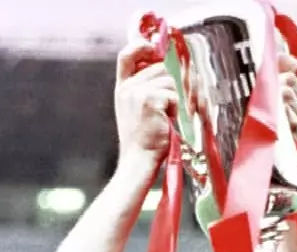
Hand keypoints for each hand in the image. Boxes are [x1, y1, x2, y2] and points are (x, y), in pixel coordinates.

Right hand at [114, 40, 178, 167]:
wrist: (138, 159)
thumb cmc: (142, 139)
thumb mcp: (135, 108)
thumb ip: (142, 87)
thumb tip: (159, 65)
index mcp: (122, 88)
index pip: (126, 55)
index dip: (141, 46)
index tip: (153, 49)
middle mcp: (126, 87)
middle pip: (158, 68)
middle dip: (166, 86)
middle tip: (161, 109)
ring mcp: (136, 92)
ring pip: (168, 80)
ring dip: (172, 99)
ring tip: (162, 117)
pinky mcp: (149, 100)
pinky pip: (173, 94)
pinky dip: (174, 109)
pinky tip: (165, 121)